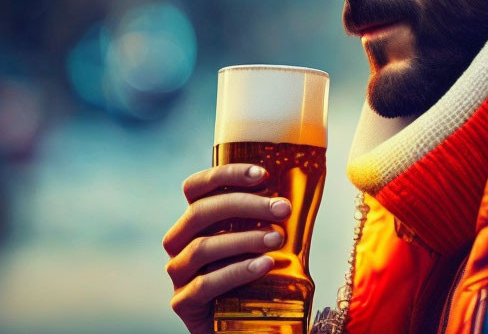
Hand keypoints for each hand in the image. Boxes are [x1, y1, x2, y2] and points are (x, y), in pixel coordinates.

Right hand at [162, 163, 292, 333]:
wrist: (241, 322)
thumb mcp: (259, 238)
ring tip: (277, 238)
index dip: (226, 175)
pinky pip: (204, 285)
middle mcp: (180, 242)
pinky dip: (237, 271)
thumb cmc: (253, 271)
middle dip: (245, 205)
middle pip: (200, 212)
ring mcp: (178, 273)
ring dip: (243, 238)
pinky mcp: (183, 303)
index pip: (196, 187)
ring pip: (202, 247)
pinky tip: (265, 265)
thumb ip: (267, 216)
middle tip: (283, 208)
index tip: (262, 174)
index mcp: (195, 219)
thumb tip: (302, 187)